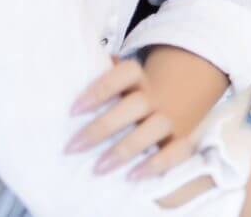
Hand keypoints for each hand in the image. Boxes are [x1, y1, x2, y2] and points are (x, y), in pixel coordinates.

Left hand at [67, 58, 193, 181]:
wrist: (175, 106)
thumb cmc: (129, 102)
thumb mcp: (118, 89)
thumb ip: (98, 82)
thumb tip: (69, 77)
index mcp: (139, 81)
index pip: (127, 73)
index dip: (102, 88)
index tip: (73, 111)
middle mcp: (156, 98)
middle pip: (137, 104)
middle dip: (104, 126)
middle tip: (74, 147)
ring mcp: (171, 119)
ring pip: (157, 126)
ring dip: (126, 148)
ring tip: (98, 168)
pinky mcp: (181, 141)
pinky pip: (178, 151)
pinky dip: (157, 163)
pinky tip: (132, 176)